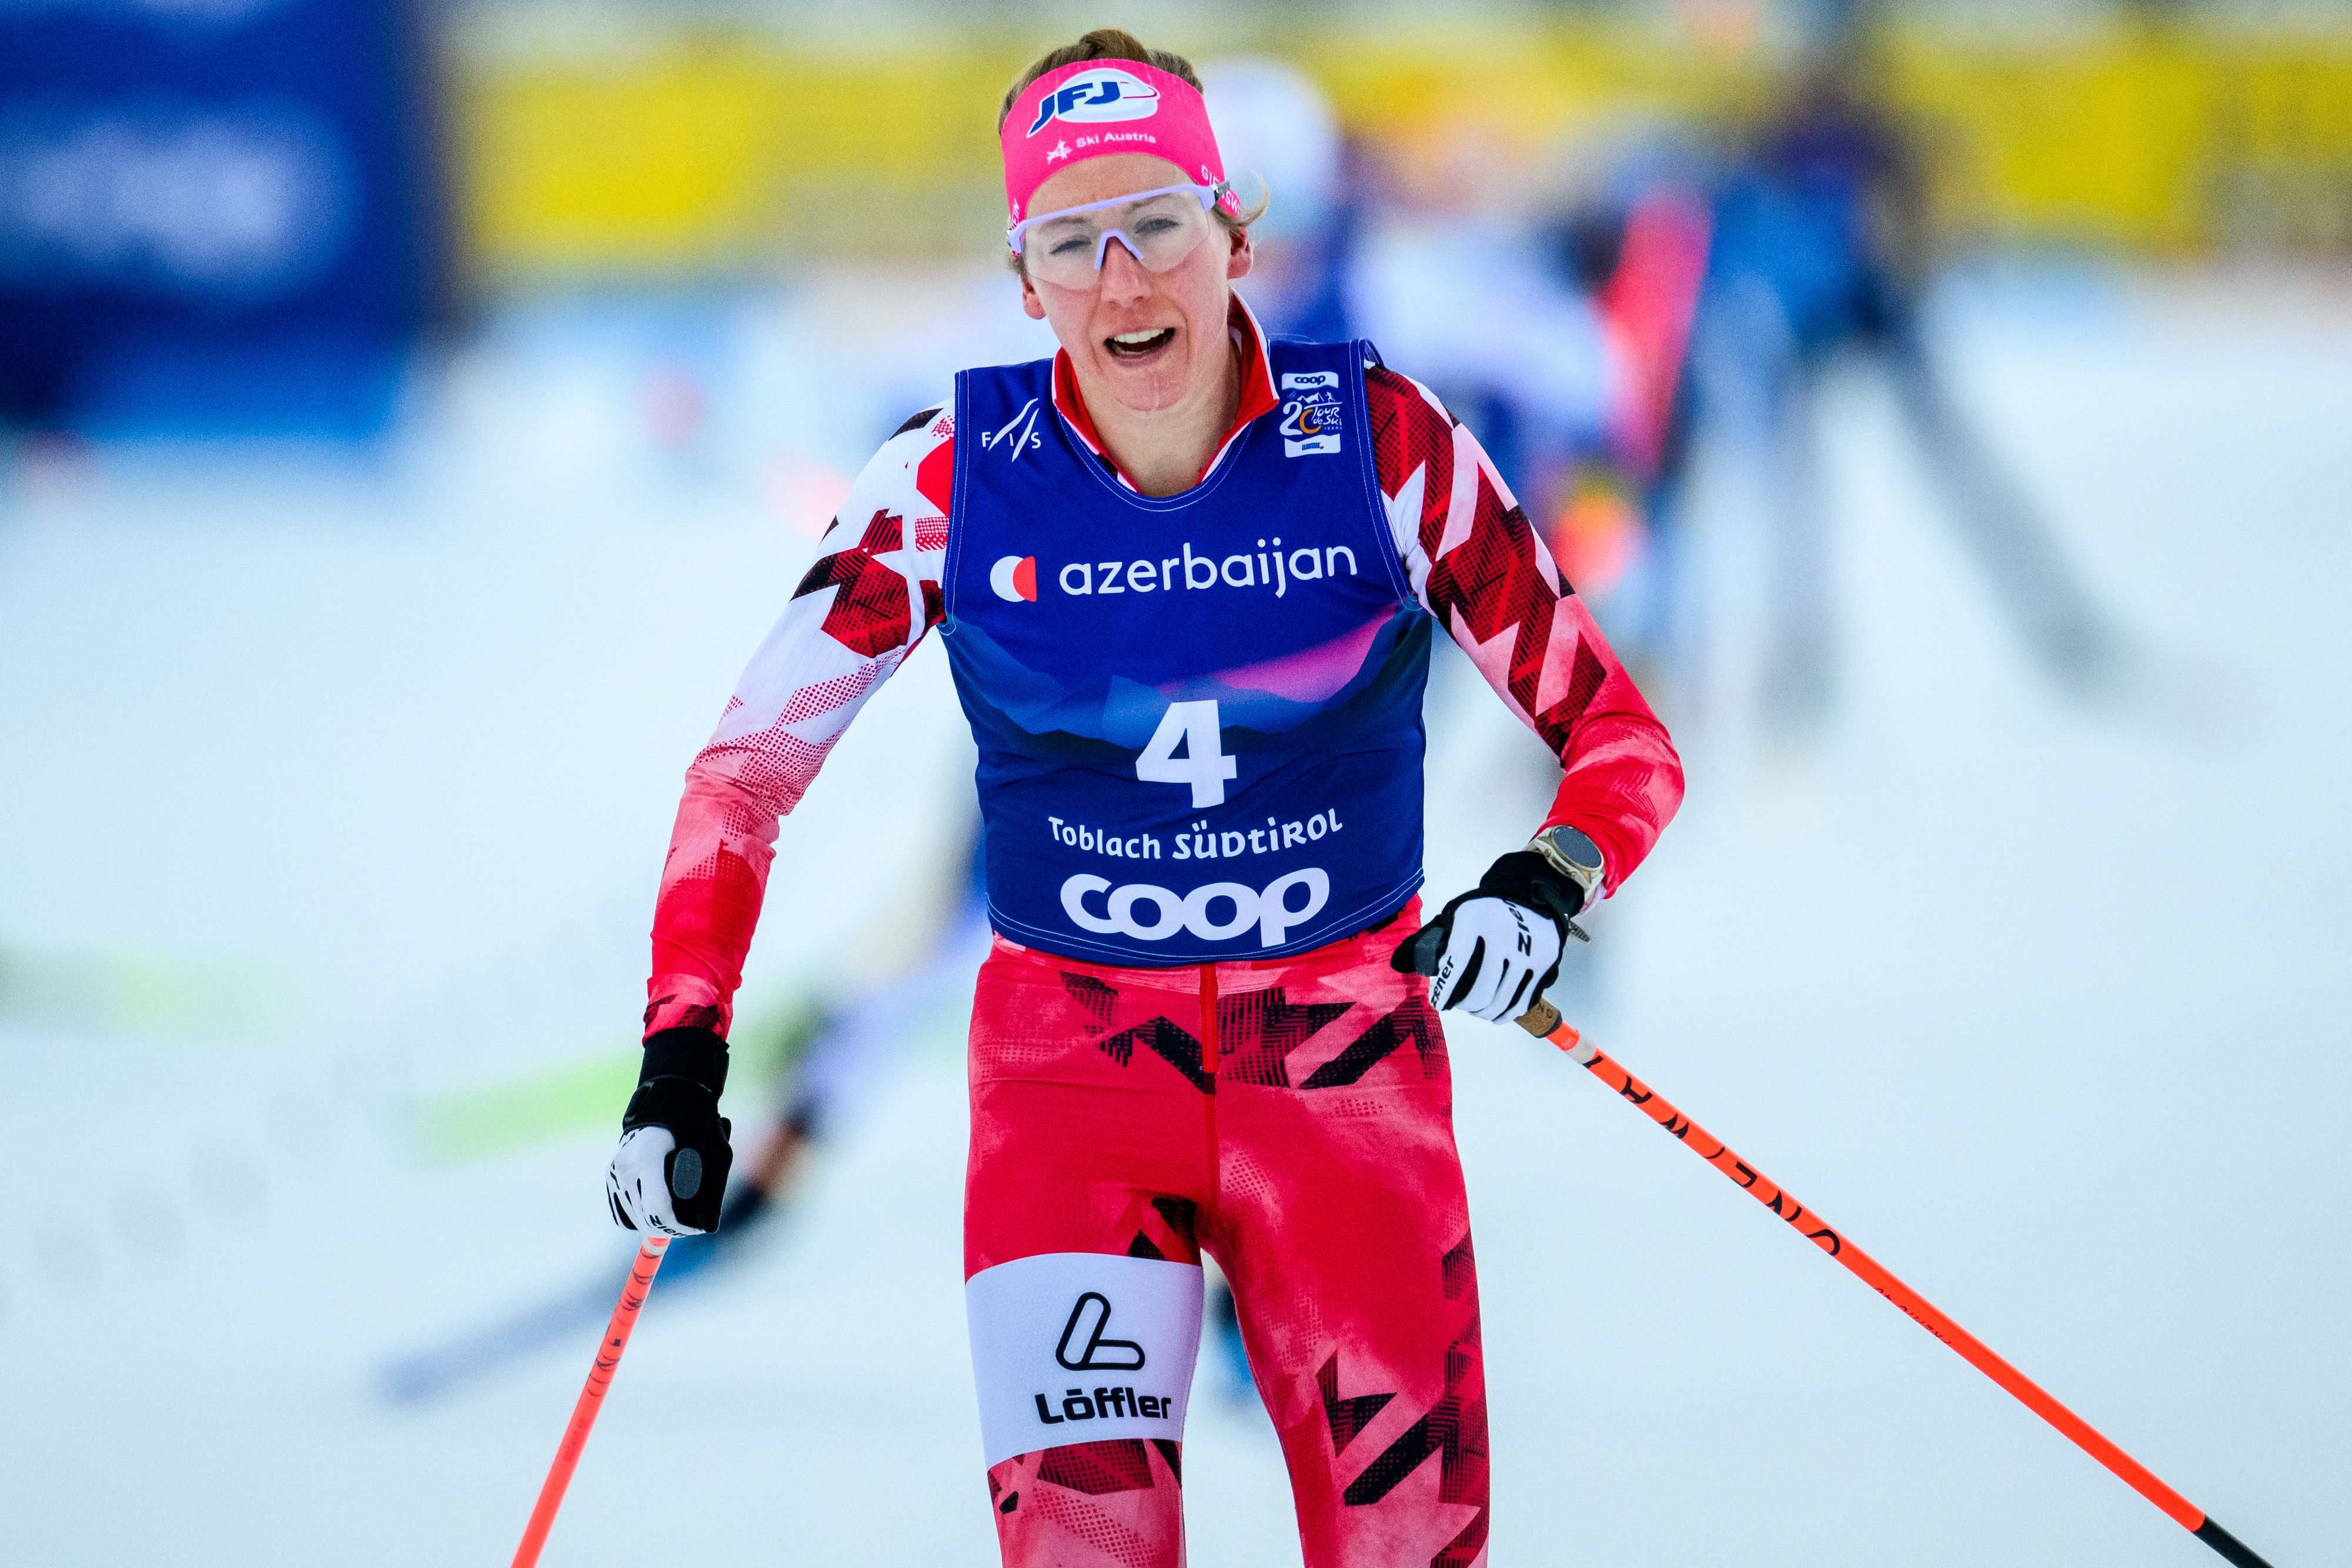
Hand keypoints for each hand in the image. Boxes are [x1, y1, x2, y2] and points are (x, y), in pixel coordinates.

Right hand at [606, 1027, 732, 1234]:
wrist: (668, 1096)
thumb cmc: (696, 1121)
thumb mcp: (712, 1152)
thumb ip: (709, 1191)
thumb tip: (707, 1228)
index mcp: (648, 1158)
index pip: (660, 1212)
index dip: (682, 1226)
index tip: (697, 1227)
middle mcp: (625, 1165)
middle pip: (647, 1221)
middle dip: (672, 1229)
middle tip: (690, 1224)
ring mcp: (614, 1170)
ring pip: (634, 1221)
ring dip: (657, 1224)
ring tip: (677, 1215)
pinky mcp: (611, 1174)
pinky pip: (623, 1213)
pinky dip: (641, 1217)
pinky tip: (658, 1207)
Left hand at [1393, 850, 1585, 1022]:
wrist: (1531, 896)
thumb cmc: (1485, 913)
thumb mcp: (1455, 916)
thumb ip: (1427, 940)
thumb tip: (1399, 965)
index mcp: (1475, 919)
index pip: (1456, 962)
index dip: (1444, 989)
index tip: (1437, 1002)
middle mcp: (1504, 935)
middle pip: (1480, 990)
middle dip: (1463, 1004)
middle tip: (1456, 1003)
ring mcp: (1528, 952)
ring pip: (1500, 1001)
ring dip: (1482, 1012)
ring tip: (1473, 1008)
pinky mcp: (1544, 964)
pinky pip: (1520, 1002)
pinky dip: (1504, 1014)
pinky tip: (1492, 1014)